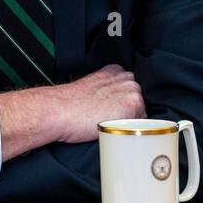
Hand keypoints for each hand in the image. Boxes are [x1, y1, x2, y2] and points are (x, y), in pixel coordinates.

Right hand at [0, 64, 144, 160]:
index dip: (123, 103)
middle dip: (129, 111)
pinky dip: (131, 130)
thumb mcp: (90, 86)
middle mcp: (126, 78)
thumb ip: (106, 88)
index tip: (114, 110)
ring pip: (142, 112)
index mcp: (115, 70)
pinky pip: (142, 124)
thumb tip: (112, 102)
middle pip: (139, 100)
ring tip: (112, 127)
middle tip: (111, 121)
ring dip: (131, 121)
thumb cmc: (70, 104)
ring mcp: (132, 91)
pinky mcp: (133, 105)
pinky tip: (116, 132)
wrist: (60, 110)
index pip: (131, 89)